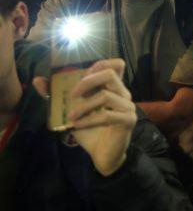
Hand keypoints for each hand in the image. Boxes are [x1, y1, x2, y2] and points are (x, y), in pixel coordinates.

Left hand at [34, 59, 136, 175]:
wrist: (103, 154)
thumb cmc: (90, 130)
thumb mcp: (71, 110)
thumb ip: (57, 95)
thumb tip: (38, 80)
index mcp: (113, 88)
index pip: (116, 65)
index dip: (99, 65)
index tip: (82, 75)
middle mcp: (123, 94)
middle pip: (110, 74)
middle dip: (87, 81)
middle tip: (72, 94)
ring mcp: (127, 106)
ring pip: (105, 96)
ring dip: (83, 106)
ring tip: (70, 116)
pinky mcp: (127, 120)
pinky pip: (106, 116)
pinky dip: (88, 120)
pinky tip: (77, 125)